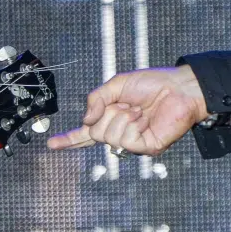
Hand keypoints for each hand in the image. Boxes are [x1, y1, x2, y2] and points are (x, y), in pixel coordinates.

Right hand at [46, 66, 208, 156]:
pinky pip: (127, 141)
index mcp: (111, 118)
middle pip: (95, 133)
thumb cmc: (153, 83)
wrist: (179, 88)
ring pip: (109, 137)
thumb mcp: (118, 84)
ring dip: (123, 117)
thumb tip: (85, 121)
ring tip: (140, 111)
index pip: (86, 133)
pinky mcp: (147, 148)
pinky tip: (146, 119)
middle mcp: (121, 132)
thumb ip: (96, 99)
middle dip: (107, 114)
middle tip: (127, 104)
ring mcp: (134, 142)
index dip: (68, 140)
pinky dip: (134, 125)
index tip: (51, 144)